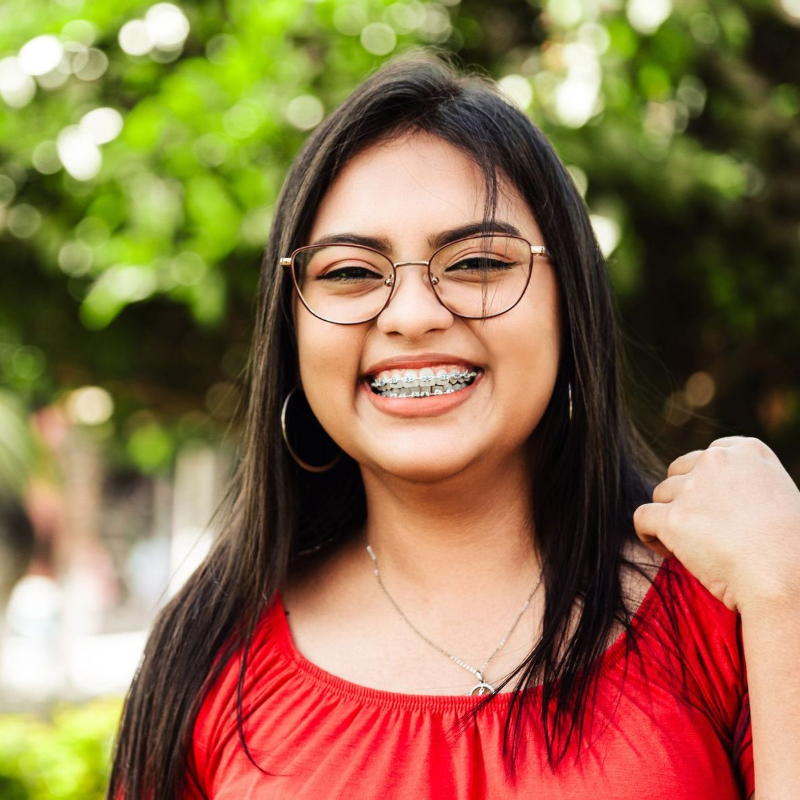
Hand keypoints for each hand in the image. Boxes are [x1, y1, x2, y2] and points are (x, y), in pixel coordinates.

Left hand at [632, 436, 799, 612]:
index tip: (713, 506)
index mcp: (749, 452)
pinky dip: (648, 534)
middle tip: (700, 528)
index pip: (710, 454)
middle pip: (680, 471)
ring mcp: (693, 488)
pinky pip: (642, 517)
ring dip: (670, 517)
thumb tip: (723, 499)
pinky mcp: (673, 518)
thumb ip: (748, 485)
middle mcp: (718, 461)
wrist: (785, 576)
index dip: (704, 480)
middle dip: (683, 496)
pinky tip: (668, 552)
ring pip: (661, 494)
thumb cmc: (792, 549)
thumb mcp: (780, 498)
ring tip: (689, 546)